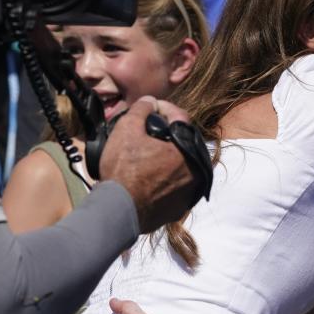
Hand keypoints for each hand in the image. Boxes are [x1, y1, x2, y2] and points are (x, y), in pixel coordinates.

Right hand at [100, 97, 197, 232]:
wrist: (118, 211)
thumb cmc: (123, 170)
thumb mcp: (126, 130)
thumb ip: (141, 110)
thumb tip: (150, 101)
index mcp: (187, 151)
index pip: (181, 118)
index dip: (165, 108)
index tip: (152, 108)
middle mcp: (195, 171)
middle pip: (183, 143)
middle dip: (167, 134)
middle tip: (149, 131)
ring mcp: (189, 191)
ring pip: (181, 165)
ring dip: (167, 157)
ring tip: (147, 154)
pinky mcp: (179, 207)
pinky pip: (176, 185)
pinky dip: (165, 178)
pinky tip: (148, 175)